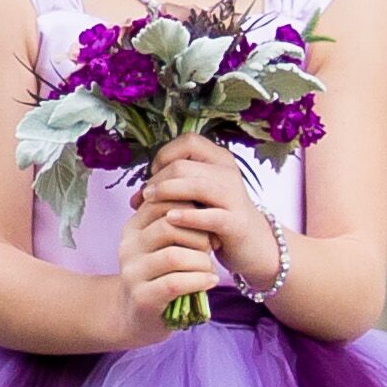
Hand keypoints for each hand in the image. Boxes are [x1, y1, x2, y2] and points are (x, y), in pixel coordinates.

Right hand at [112, 191, 239, 329]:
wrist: (139, 316)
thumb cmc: (160, 275)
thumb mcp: (163, 245)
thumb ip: (177, 224)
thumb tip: (207, 202)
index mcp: (133, 228)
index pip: (162, 203)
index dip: (192, 210)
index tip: (208, 225)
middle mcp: (128, 247)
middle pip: (168, 226)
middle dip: (198, 235)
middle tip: (211, 247)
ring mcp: (133, 273)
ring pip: (174, 255)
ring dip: (201, 261)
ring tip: (209, 268)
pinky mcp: (143, 297)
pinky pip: (176, 283)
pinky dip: (200, 280)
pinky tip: (210, 281)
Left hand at [134, 138, 284, 291]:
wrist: (252, 244)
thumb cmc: (216, 216)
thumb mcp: (193, 198)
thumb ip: (167, 191)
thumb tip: (134, 198)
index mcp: (219, 159)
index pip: (188, 142)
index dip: (165, 155)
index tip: (153, 174)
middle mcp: (229, 173)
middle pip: (184, 165)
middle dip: (158, 180)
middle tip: (146, 196)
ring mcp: (235, 197)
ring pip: (196, 185)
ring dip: (167, 192)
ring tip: (149, 203)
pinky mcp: (237, 222)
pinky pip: (211, 216)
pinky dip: (188, 216)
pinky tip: (170, 219)